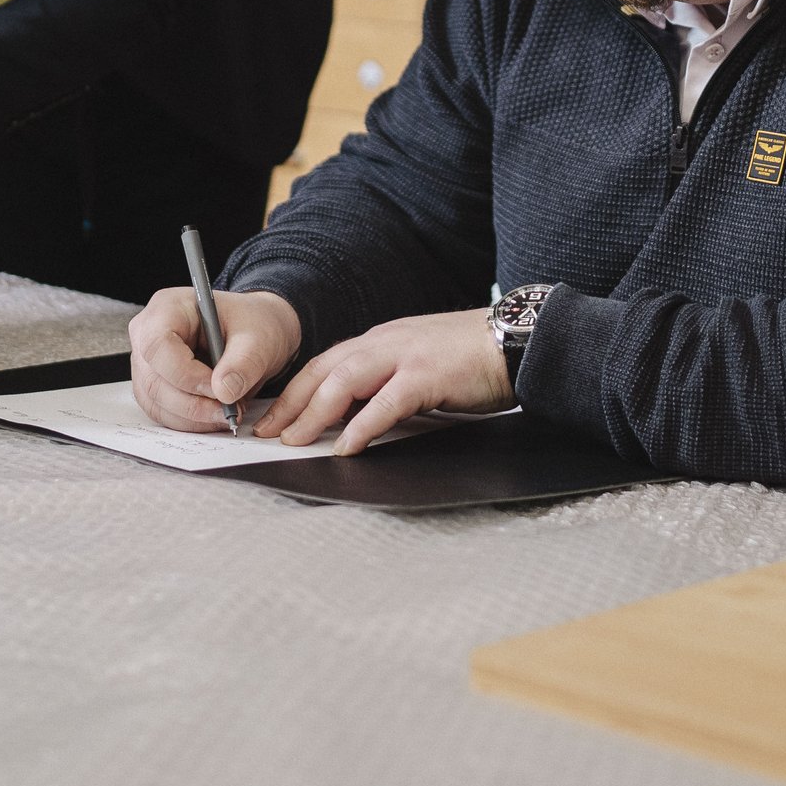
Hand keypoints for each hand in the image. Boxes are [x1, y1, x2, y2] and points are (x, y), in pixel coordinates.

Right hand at [128, 288, 301, 433]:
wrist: (253, 335)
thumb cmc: (251, 324)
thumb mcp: (258, 337)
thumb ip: (244, 362)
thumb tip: (224, 391)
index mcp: (168, 308)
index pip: (157, 345)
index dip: (185, 374)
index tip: (219, 390)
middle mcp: (148, 334)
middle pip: (153, 380)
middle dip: (193, 404)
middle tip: (230, 411)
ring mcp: (147, 363)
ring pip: (156, 402)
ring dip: (193, 417)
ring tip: (228, 413)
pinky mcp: (154, 386)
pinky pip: (162, 412)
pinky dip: (190, 422)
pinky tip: (215, 415)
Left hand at [254, 309, 511, 454]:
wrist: (517, 339)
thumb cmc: (473, 358)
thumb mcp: (420, 365)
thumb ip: (389, 383)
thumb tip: (359, 418)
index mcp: (382, 340)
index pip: (325, 363)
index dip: (295, 390)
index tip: (273, 416)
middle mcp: (386, 342)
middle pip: (324, 370)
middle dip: (290, 402)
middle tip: (267, 432)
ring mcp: (406, 356)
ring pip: (344, 381)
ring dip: (314, 413)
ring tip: (296, 440)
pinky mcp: (428, 376)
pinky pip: (385, 403)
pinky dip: (362, 426)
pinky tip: (347, 446)